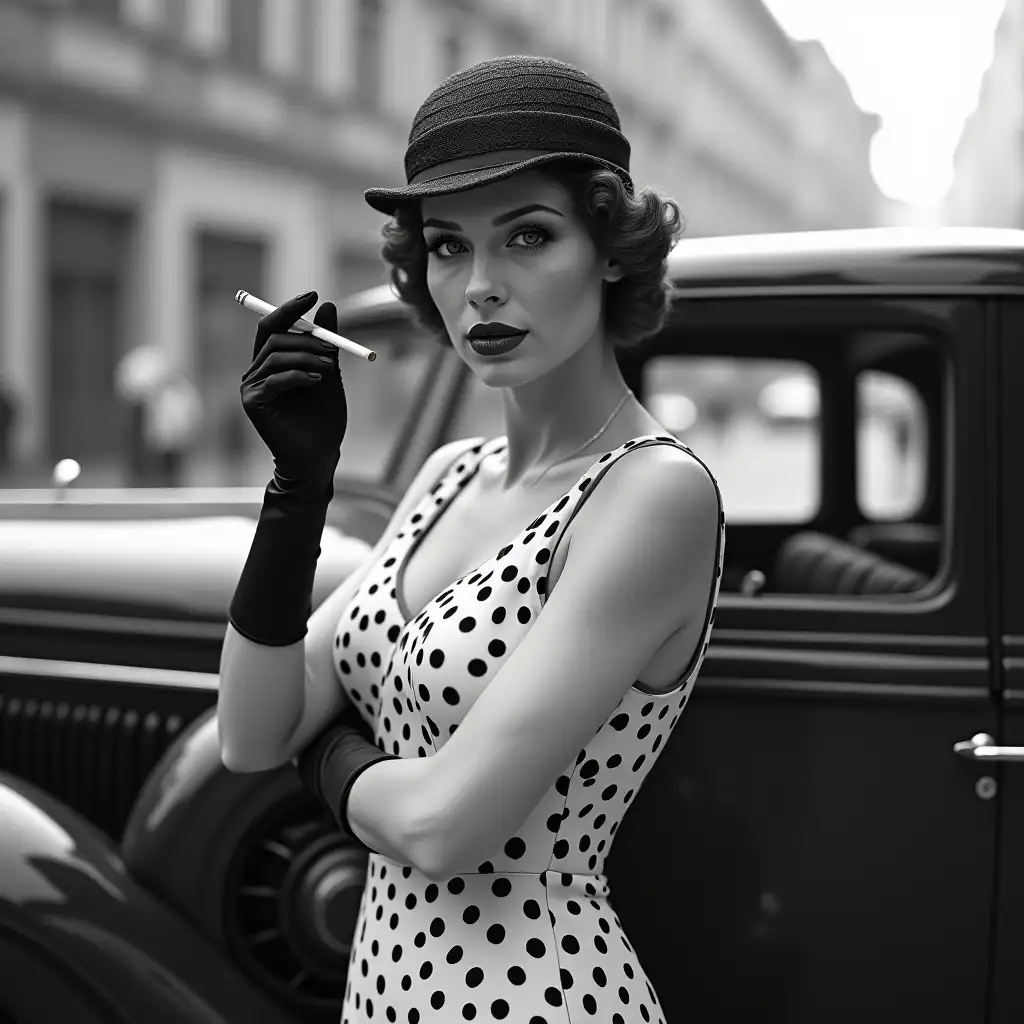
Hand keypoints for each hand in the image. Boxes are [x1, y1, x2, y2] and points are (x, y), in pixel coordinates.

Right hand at [240, 291, 346, 489]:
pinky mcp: (253, 402)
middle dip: (305, 336)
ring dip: (307, 357)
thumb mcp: (329, 372)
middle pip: (273, 335)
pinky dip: (299, 375)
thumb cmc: (324, 418)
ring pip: (277, 355)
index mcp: (273, 362)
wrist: (320, 455)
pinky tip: (317, 381)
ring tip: (329, 369)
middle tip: (331, 344)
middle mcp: (257, 371)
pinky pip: (275, 378)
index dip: (291, 308)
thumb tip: (326, 305)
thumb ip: (325, 342)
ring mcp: (252, 386)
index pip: (275, 326)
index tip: (314, 294)